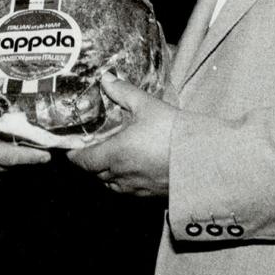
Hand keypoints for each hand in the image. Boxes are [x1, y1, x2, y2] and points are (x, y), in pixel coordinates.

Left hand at [67, 75, 175, 196]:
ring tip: (110, 159)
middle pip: (95, 174)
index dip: (74, 155)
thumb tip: (105, 78)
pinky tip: (133, 170)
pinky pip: (129, 191)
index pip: (82, 161)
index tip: (71, 148)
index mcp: (114, 155)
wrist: (203, 158)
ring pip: (111, 185)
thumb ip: (122, 91)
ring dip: (106, 174)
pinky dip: (124, 182)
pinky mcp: (151, 195)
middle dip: (90, 163)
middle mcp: (121, 175)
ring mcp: (136, 188)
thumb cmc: (172, 131)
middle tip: (91, 148)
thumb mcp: (146, 105)